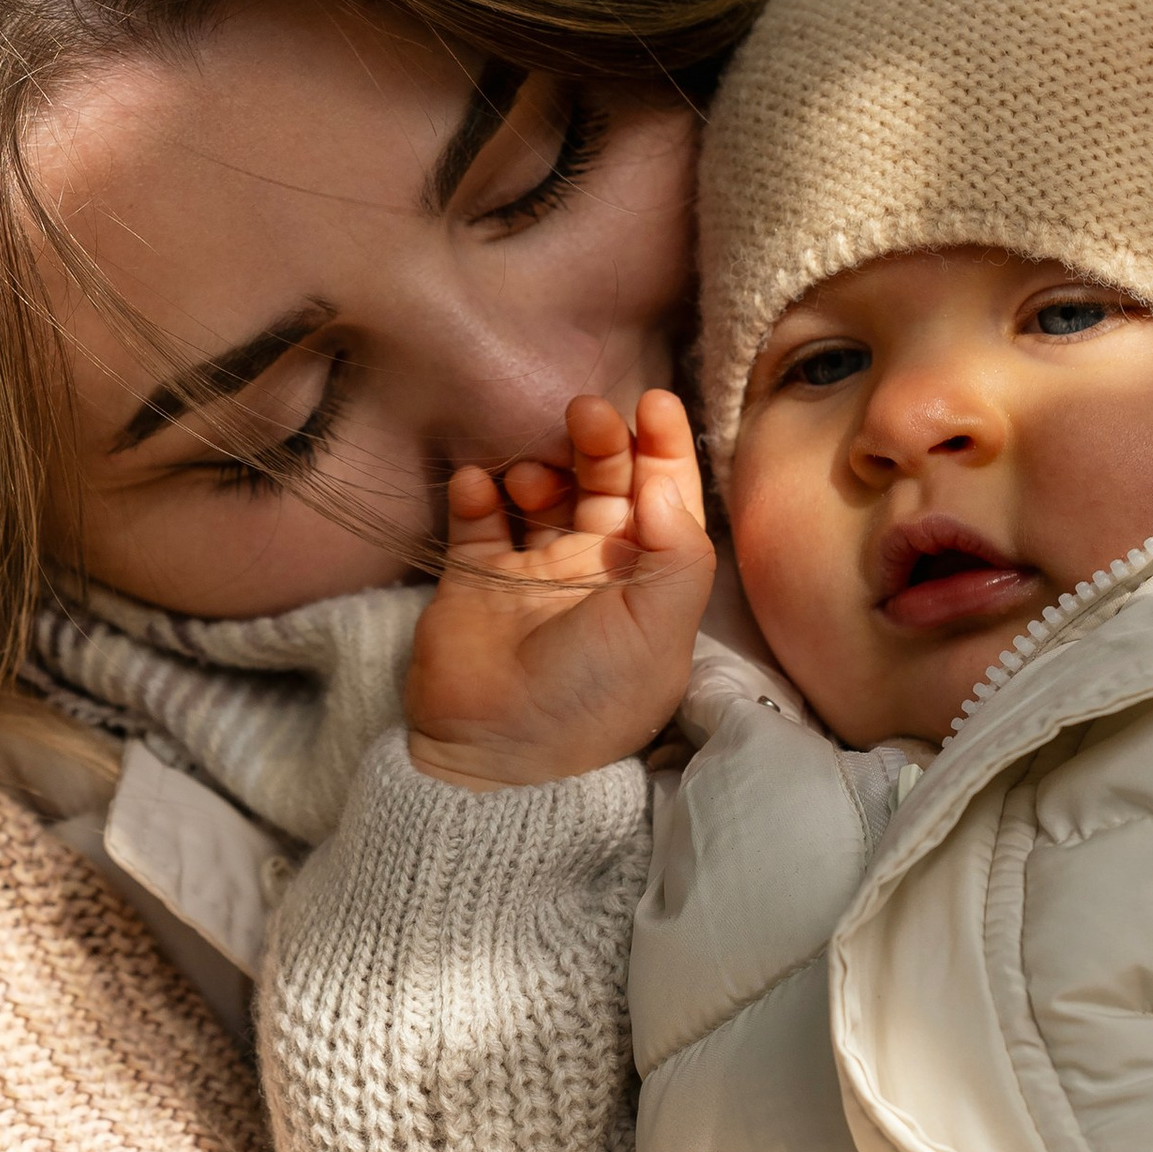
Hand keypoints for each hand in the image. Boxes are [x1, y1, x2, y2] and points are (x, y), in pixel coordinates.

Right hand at [406, 390, 714, 791]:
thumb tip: (662, 479)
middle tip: (585, 414)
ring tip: (531, 476)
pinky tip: (477, 486)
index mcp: (648, 582)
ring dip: (539, 465)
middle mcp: (593, 570)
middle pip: (604, 481)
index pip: (664, 498)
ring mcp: (531, 571)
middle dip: (599, 441)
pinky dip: (477, 490)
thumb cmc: (591, 693)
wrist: (496, 749)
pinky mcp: (474, 578)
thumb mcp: (660, 629)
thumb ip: (679, 551)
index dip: (664, 446)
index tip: (655, 402)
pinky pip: (477, 517)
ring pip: (542, 490)